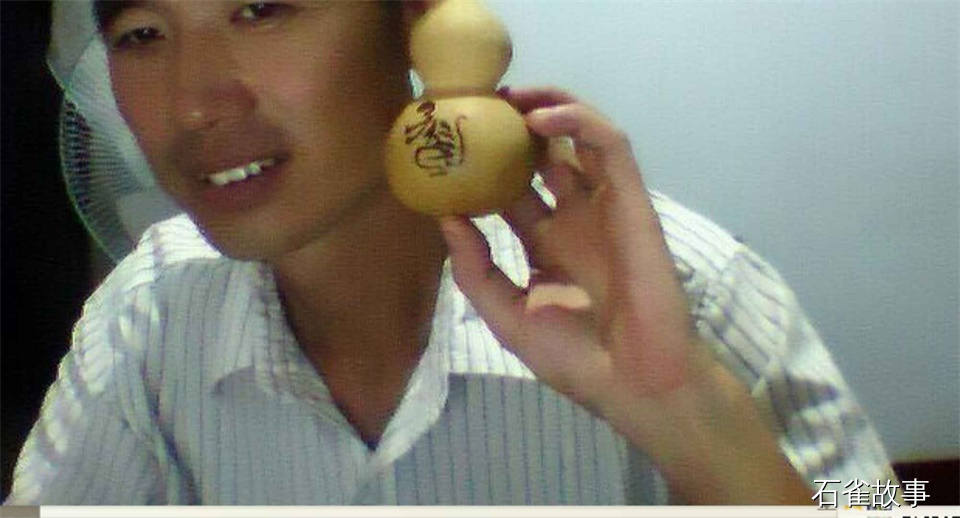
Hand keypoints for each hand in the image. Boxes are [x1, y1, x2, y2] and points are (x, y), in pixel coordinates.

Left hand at [438, 86, 809, 503]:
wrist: (632, 382)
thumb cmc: (575, 358)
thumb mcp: (508, 314)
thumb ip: (476, 269)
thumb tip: (447, 218)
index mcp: (546, 244)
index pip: (512, 189)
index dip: (485, 163)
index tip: (452, 142)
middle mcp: (574, 219)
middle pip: (544, 155)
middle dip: (514, 126)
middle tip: (479, 104)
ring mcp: (603, 207)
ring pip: (579, 138)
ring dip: (547, 108)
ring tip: (509, 96)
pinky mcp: (631, 200)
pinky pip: (609, 147)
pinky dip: (579, 122)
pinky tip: (540, 119)